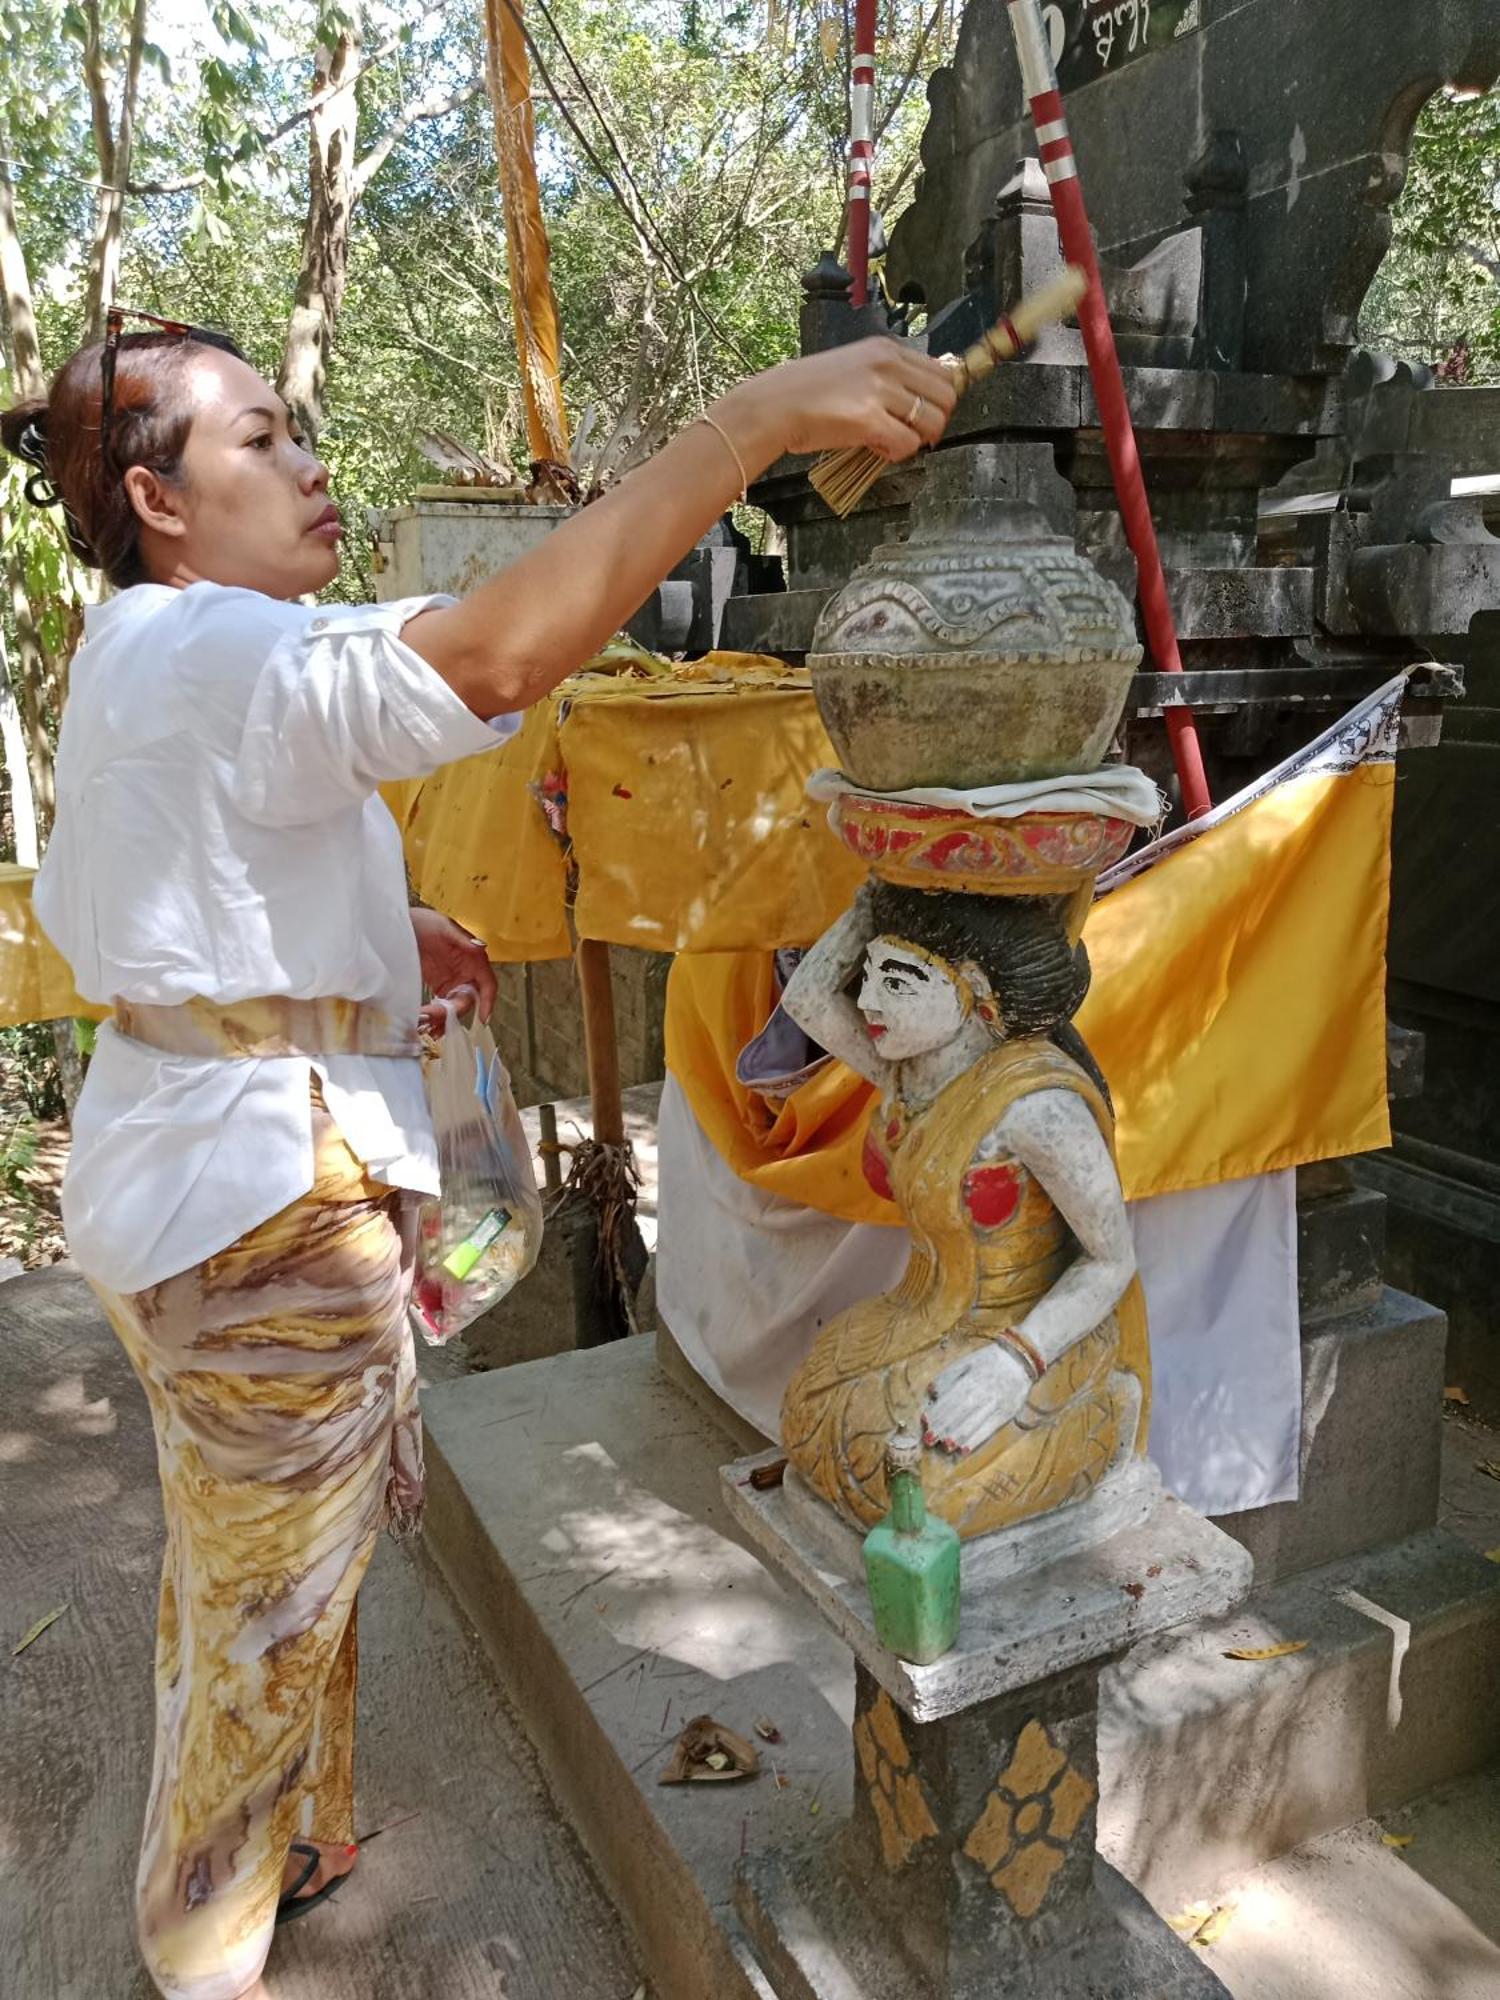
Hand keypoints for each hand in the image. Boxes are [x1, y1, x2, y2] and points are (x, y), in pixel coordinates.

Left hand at [410, 908, 496, 1029]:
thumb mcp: (442, 927)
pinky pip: (442, 1006)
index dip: (488, 1001)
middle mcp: (465, 972)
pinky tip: (426, 1024)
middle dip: (453, 1013)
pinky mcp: (437, 986)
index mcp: (472, 958)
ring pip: (455, 1007)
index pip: (487, 984)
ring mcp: (451, 980)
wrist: (396, 926)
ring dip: (444, 1020)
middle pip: (468, 1000)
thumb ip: (460, 938)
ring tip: (427, 1026)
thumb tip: (479, 947)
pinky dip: (436, 1017)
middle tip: (433, 1017)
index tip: (483, 1018)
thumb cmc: (423, 921)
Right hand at [711, 338, 957, 470]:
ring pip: (931, 422)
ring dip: (916, 439)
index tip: (923, 414)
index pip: (941, 371)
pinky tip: (876, 447)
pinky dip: (897, 453)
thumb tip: (916, 398)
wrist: (774, 405)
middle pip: (946, 397)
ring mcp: (880, 391)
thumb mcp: (853, 367)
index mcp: (885, 349)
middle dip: (934, 421)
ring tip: (890, 440)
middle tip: (913, 434)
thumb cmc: (806, 391)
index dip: (938, 399)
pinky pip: (908, 443)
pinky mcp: (869, 419)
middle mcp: (887, 364)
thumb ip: (886, 376)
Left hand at [923, 1342, 1034, 1456]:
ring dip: (959, 1436)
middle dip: (944, 1427)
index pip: (951, 1398)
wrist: (1021, 1360)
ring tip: (946, 1446)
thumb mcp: (967, 1361)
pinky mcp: (1006, 1414)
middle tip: (929, 1439)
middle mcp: (983, 1392)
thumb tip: (932, 1392)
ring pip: (974, 1422)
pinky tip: (964, 1449)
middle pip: (961, 1412)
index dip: (938, 1410)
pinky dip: (976, 1440)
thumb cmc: (988, 1361)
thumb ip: (948, 1376)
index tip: (925, 1421)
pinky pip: (989, 1429)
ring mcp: (996, 1404)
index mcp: (972, 1378)